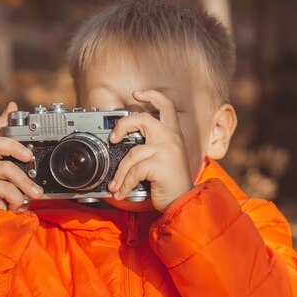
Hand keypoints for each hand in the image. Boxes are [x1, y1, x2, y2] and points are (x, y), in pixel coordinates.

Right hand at [0, 101, 43, 211]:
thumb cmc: (9, 203)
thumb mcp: (22, 187)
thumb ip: (28, 177)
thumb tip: (41, 179)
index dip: (2, 119)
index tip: (12, 106)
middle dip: (13, 145)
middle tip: (28, 155)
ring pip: (6, 168)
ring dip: (24, 182)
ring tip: (36, 194)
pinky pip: (6, 188)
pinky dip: (18, 198)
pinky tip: (18, 206)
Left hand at [107, 90, 192, 211]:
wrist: (183, 203)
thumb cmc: (170, 183)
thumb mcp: (163, 158)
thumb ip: (150, 146)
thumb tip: (123, 142)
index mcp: (173, 134)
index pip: (166, 105)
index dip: (151, 95)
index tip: (137, 94)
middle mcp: (172, 138)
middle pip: (142, 119)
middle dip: (122, 126)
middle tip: (113, 138)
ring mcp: (167, 149)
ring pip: (132, 154)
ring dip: (120, 173)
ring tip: (116, 185)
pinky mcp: (161, 163)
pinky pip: (134, 171)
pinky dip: (125, 184)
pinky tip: (122, 192)